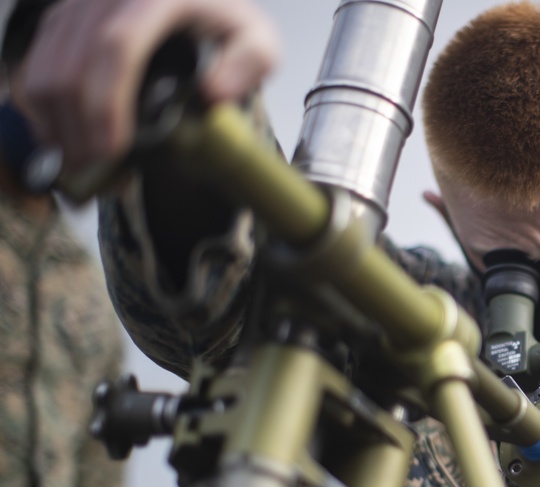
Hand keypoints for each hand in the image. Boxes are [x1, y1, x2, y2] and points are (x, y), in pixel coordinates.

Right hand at [20, 0, 279, 170]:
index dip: (107, 102)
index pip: (119, 47)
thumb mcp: (258, 42)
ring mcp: (81, 2)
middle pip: (73, 60)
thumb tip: (213, 93)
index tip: (110, 148)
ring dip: (55, 120)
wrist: (201, 1)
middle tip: (92, 171)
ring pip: (46, 62)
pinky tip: (62, 139)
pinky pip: (37, 60)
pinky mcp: (63, 16)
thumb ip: (249, 65)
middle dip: (76, 124)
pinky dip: (43, 105)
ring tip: (79, 164)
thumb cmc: (226, 25)